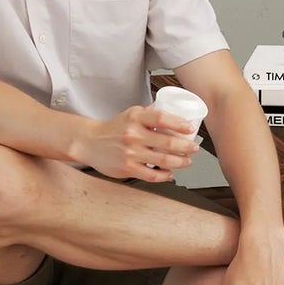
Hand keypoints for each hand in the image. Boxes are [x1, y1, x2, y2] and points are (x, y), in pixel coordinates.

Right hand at [82, 106, 198, 180]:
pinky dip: (165, 175)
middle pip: (167, 142)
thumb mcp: (130, 114)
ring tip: (187, 161)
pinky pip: (152, 174)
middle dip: (186, 147)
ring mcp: (130, 153)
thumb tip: (173, 108)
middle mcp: (133, 135)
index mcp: (135, 118)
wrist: (89, 142)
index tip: (190, 128)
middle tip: (194, 148)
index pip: (162, 118)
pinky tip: (171, 173)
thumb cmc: (114, 128)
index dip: (179, 123)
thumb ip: (150, 113)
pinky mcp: (127, 168)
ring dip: (180, 162)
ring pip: (163, 160)